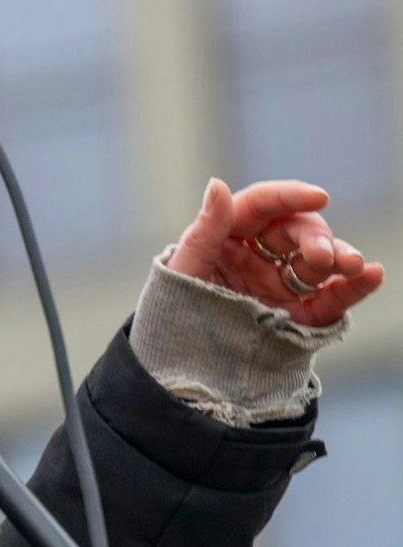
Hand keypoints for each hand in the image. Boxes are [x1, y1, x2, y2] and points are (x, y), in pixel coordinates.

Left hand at [165, 178, 382, 325]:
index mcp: (229, 237)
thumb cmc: (173, 309)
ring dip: (340, 257)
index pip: (262, 206)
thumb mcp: (183, 269)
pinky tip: (371, 276)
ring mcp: (280, 284)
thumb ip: (205, 230)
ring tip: (353, 264)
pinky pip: (331, 297)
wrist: (181, 362)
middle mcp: (259, 256)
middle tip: (321, 256)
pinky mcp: (298, 314)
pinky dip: (353, 287)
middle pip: (296, 232)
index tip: (319, 196)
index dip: (290, 196)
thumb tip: (218, 184)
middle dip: (315, 237)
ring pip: (319, 262)